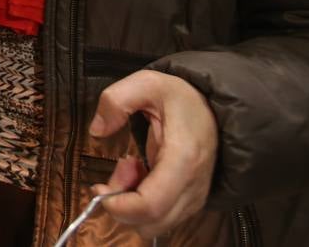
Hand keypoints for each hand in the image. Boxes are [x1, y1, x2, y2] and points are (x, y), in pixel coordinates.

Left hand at [88, 70, 218, 237]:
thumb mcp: (146, 83)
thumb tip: (97, 130)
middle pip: (151, 223)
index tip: (99, 186)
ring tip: (132, 166)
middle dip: (121, 204)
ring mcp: (194, 197)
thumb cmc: (179, 97)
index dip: (119, 206)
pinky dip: (143, 202)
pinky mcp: (190, 201)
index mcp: (183, 159)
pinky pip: (161, 217)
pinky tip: (142, 172)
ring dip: (131, 202)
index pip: (151, 206)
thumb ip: (116, 100)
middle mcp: (193, 186)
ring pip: (155, 225)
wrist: (212, 108)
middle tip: (119, 168)